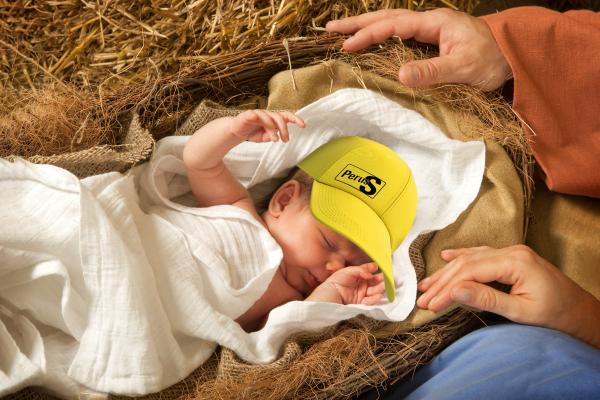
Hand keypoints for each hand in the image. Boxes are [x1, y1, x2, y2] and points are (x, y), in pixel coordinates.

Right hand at [229, 110, 304, 142]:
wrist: (237, 131)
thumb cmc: (253, 133)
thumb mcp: (265, 137)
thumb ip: (272, 136)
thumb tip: (279, 136)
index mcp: (273, 118)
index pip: (286, 116)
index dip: (295, 119)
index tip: (303, 126)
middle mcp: (267, 114)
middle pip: (279, 118)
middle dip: (284, 129)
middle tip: (285, 140)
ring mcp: (258, 113)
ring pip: (269, 117)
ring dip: (273, 129)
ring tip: (274, 139)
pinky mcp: (248, 115)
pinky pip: (254, 114)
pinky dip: (257, 116)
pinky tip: (258, 121)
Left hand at [307, 262, 384, 304]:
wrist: (326, 299)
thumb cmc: (334, 283)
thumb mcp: (346, 272)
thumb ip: (360, 270)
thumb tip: (372, 272)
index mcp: (356, 275)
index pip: (368, 271)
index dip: (374, 269)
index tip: (382, 267)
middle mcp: (359, 284)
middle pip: (373, 281)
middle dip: (381, 280)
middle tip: (388, 279)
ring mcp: (360, 294)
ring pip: (374, 290)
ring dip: (381, 288)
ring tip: (386, 286)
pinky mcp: (360, 304)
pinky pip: (370, 301)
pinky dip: (375, 298)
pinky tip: (379, 295)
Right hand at [326, 8, 511, 90]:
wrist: (514, 57)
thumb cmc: (492, 61)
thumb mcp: (463, 68)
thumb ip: (432, 71)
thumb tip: (400, 75)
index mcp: (435, 23)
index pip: (394, 25)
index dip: (369, 35)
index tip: (347, 45)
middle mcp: (430, 21)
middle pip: (387, 17)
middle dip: (358, 23)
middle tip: (330, 29)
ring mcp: (431, 29)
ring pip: (392, 23)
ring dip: (366, 27)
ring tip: (343, 32)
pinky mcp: (432, 39)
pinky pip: (400, 33)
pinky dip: (380, 34)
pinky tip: (371, 40)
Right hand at [417, 245, 599, 347]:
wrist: (581, 312)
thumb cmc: (556, 315)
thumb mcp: (521, 312)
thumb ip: (486, 299)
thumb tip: (454, 290)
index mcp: (515, 262)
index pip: (470, 273)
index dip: (447, 289)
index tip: (431, 305)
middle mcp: (512, 251)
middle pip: (467, 264)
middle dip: (442, 282)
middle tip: (422, 299)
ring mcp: (512, 252)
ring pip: (471, 258)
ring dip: (447, 273)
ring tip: (426, 286)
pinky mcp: (512, 258)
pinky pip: (481, 254)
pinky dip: (462, 257)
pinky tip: (447, 258)